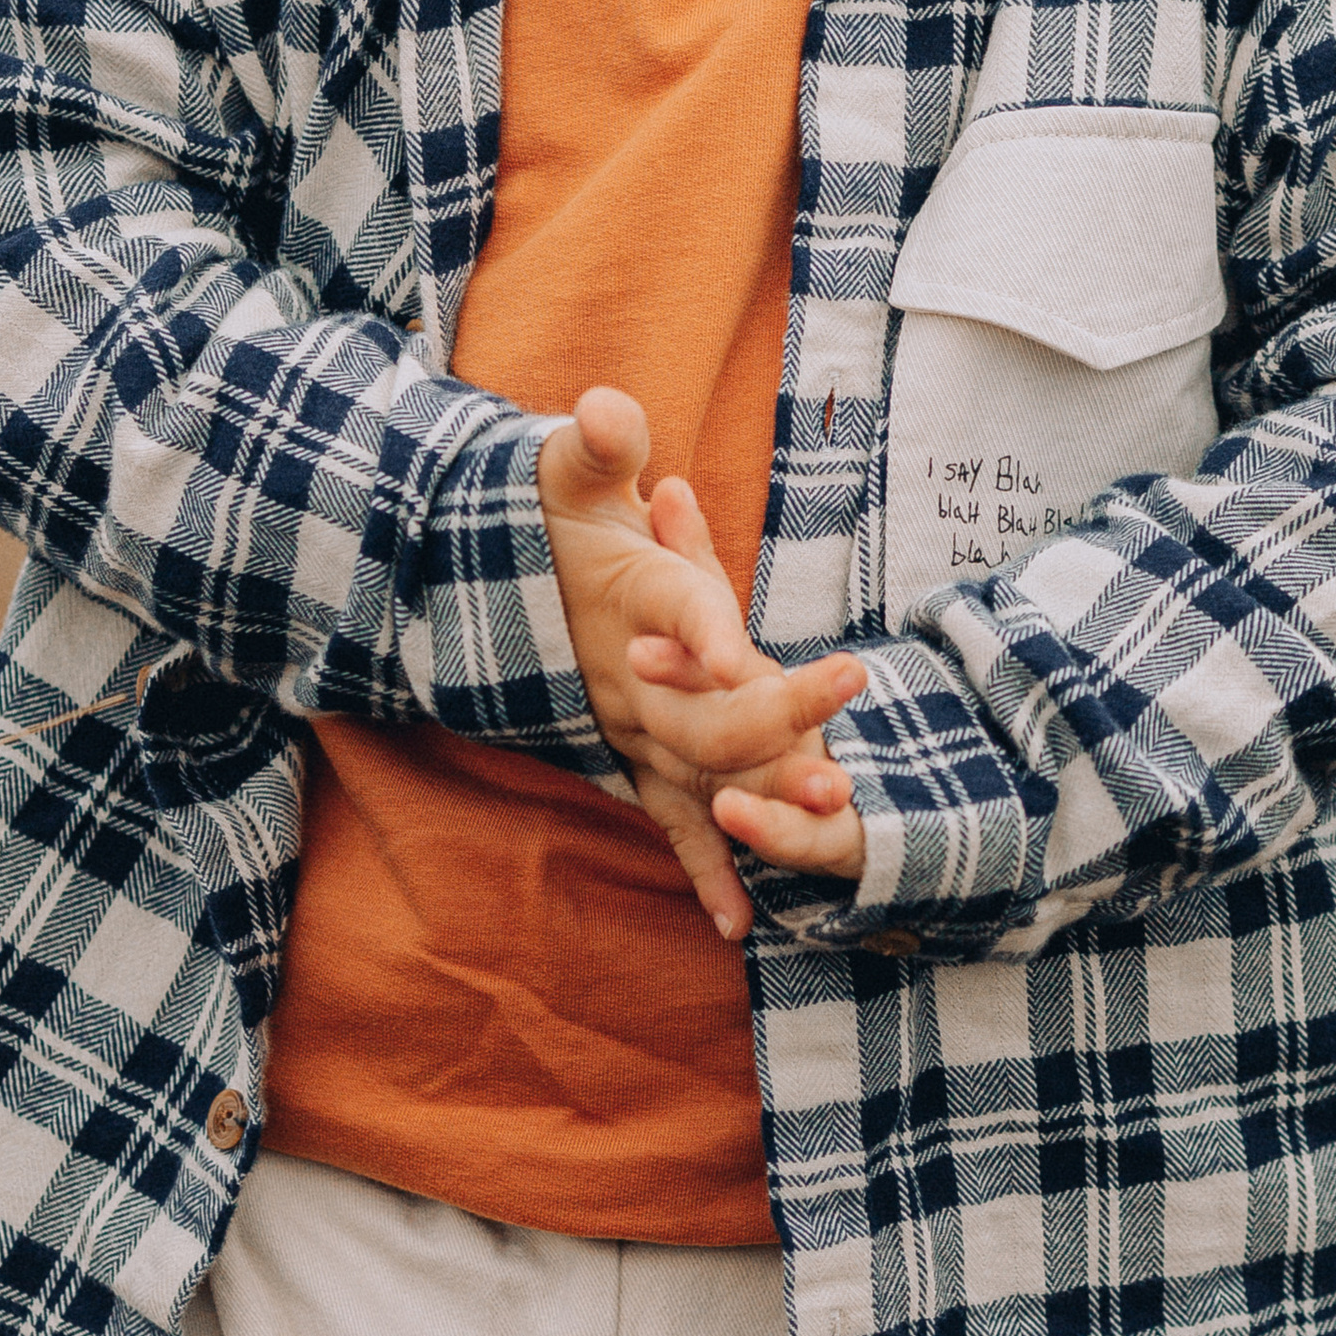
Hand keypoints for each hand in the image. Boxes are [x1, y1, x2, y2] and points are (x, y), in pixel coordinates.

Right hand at [535, 389, 867, 936]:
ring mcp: (629, 730)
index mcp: (627, 599)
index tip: (741, 650)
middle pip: (700, 709)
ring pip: (701, 775)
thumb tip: (606, 410)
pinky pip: (672, 823)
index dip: (703, 628)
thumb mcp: (565, 470)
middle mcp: (627, 680)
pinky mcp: (634, 760)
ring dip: (765, 795)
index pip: (671, 609)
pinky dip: (706, 870)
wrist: (483, 592)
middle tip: (852, 685)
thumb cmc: (550, 522)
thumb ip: (596, 444)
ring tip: (835, 803)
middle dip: (776, 709)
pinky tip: (742, 925)